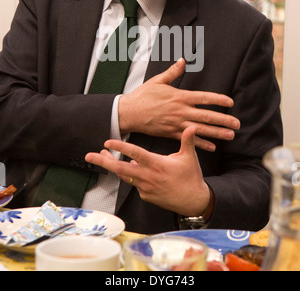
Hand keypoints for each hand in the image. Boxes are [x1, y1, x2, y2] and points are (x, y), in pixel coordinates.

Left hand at [85, 126, 210, 216]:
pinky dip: (129, 175)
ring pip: (124, 175)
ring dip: (112, 166)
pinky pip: (134, 183)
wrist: (193, 202)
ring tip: (103, 156)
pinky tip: (130, 168)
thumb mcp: (189, 157)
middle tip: (89, 155)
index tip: (108, 142)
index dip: (120, 147)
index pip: (135, 153)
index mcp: (157, 164)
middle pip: (120, 169)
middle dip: (103, 162)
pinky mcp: (145, 195)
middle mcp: (148, 176)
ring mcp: (145, 187)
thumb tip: (191, 127)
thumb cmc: (191, 178)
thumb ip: (187, 140)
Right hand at [119, 58, 239, 151]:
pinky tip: (212, 147)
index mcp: (179, 97)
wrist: (129, 113)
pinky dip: (201, 144)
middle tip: (237, 123)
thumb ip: (172, 72)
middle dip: (223, 120)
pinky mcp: (171, 134)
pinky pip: (189, 140)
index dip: (218, 100)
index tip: (230, 102)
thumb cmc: (143, 96)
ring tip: (230, 135)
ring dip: (217, 133)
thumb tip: (183, 61)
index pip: (203, 98)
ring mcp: (176, 124)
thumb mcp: (157, 80)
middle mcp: (180, 111)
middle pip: (206, 116)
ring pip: (200, 130)